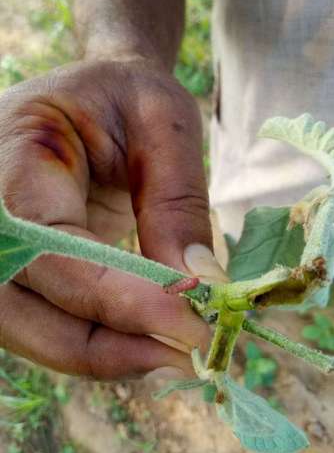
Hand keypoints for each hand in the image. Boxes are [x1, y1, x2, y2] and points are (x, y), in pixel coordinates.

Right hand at [0, 59, 215, 379]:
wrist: (100, 95)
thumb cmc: (130, 98)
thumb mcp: (166, 126)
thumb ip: (175, 201)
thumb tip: (196, 285)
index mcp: (16, 145)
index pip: (43, 235)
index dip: (109, 288)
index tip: (185, 317)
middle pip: (14, 296)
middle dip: (98, 340)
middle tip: (181, 354)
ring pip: (20, 323)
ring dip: (95, 354)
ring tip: (169, 357)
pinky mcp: (18, 262)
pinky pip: (41, 317)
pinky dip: (90, 342)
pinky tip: (143, 344)